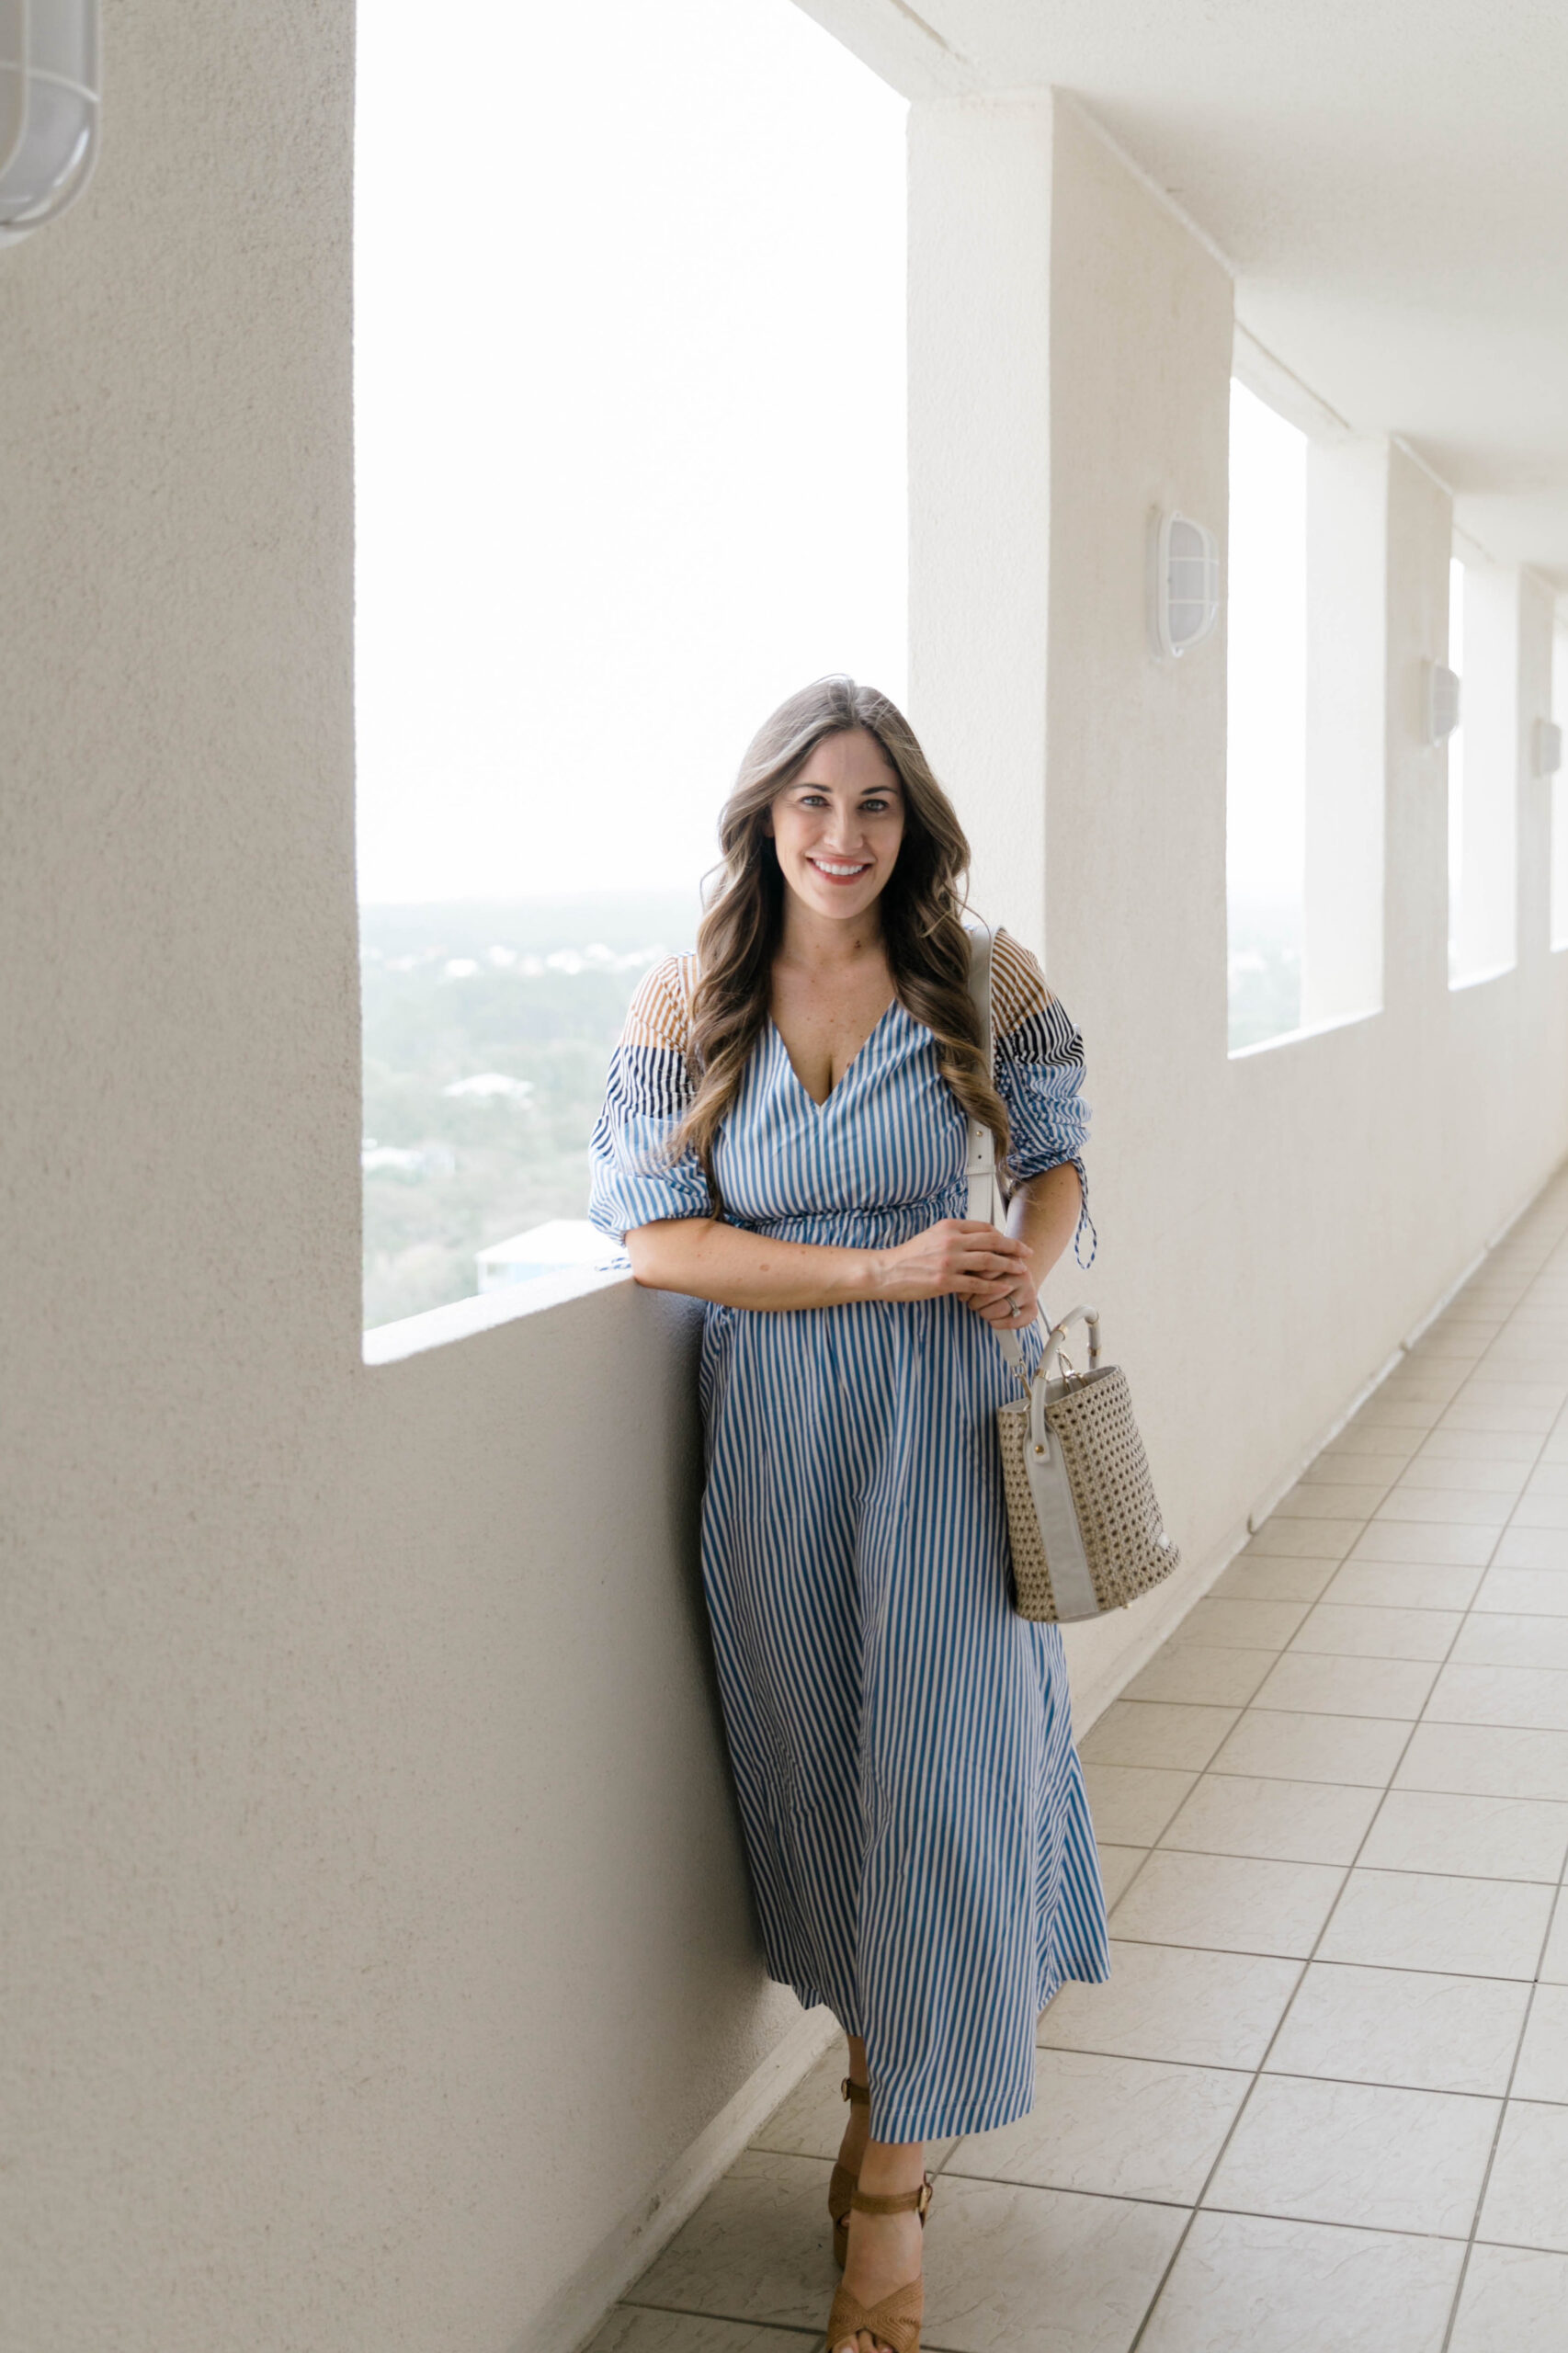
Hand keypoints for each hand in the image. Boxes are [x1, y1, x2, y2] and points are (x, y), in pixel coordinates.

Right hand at [872, 1219, 1036, 1326]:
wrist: (886, 1271)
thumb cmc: (908, 1256)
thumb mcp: (932, 1235)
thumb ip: (954, 1235)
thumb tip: (974, 1238)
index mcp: (948, 1227)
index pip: (984, 1227)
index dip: (1002, 1235)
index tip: (1012, 1242)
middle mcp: (951, 1241)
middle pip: (992, 1241)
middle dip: (1013, 1247)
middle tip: (1026, 1252)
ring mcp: (949, 1261)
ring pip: (988, 1261)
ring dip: (1009, 1265)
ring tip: (1021, 1270)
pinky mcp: (945, 1281)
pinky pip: (976, 1283)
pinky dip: (993, 1286)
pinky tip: (1004, 1288)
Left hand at [968, 1254, 1040, 1332]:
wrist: (1019, 1279)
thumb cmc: (995, 1273)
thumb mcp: (986, 1264)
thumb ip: (973, 1268)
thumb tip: (959, 1285)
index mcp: (1009, 1259)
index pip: (984, 1274)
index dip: (969, 1286)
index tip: (962, 1292)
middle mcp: (1022, 1274)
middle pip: (992, 1292)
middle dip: (976, 1302)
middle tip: (971, 1304)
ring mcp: (1029, 1291)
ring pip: (1001, 1307)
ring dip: (986, 1313)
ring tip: (981, 1311)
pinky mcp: (1033, 1308)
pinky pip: (1015, 1320)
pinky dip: (1000, 1324)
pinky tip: (992, 1322)